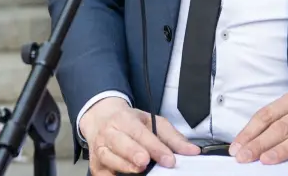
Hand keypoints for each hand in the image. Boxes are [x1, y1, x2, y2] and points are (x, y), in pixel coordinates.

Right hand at [79, 97, 199, 175]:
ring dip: (123, 166)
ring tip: (138, 171)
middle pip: (120, 143)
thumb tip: (192, 151)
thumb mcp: (152, 121)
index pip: (141, 133)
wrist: (100, 118)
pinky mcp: (96, 165)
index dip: (155, 147)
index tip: (169, 159)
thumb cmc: (128, 122)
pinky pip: (102, 173)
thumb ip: (173, 137)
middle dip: (132, 153)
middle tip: (145, 162)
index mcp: (124, 119)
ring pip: (108, 158)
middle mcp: (109, 133)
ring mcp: (100, 149)